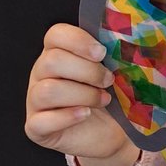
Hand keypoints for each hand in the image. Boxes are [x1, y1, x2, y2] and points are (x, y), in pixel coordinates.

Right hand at [25, 23, 131, 162]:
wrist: (111, 130)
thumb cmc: (112, 95)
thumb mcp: (115, 71)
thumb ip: (115, 54)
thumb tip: (131, 42)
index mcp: (58, 51)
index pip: (56, 35)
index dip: (78, 41)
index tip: (102, 53)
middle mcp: (41, 73)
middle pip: (52, 61)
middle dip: (88, 71)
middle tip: (109, 80)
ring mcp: (35, 100)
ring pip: (48, 90)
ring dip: (83, 95)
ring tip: (104, 100)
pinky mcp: (36, 127)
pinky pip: (42, 121)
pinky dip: (68, 117)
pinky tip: (86, 114)